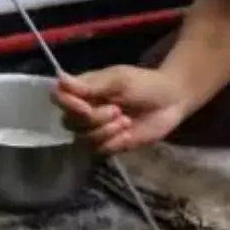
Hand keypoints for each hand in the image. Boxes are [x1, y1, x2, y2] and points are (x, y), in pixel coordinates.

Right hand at [51, 66, 192, 154]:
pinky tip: (128, 134)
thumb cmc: (145, 84)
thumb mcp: (119, 79)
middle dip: (94, 119)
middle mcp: (85, 109)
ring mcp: (96, 129)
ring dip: (105, 132)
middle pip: (69, 122)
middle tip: (118, 110)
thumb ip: (90, 84)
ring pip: (82, 139)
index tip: (86, 105)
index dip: (68, 105)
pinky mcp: (109, 144)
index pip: (58, 98)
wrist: (171, 102)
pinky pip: (99, 151)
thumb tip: (59, 77)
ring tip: (126, 121)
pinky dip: (114, 143)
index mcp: (84, 90)